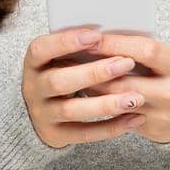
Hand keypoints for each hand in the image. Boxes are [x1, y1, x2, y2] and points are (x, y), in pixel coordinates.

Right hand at [21, 26, 149, 148]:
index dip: (66, 42)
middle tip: (126, 63)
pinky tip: (134, 118)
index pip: (41, 49)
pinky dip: (111, 127)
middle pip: (58, 81)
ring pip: (72, 110)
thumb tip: (115, 34)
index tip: (96, 35)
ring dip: (106, 104)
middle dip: (94, 72)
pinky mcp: (56, 135)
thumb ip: (78, 49)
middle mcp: (33, 89)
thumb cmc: (61, 73)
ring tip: (136, 98)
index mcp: (33, 63)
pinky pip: (84, 134)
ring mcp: (42, 114)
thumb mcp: (60, 58)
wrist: (41, 112)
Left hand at [74, 32, 169, 144]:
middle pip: (124, 82)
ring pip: (117, 103)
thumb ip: (147, 52)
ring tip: (72, 78)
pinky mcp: (153, 131)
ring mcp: (162, 116)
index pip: (144, 52)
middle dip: (93, 71)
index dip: (116, 44)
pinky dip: (103, 105)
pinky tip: (87, 97)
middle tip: (68, 60)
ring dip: (92, 90)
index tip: (91, 38)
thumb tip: (107, 40)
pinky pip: (121, 119)